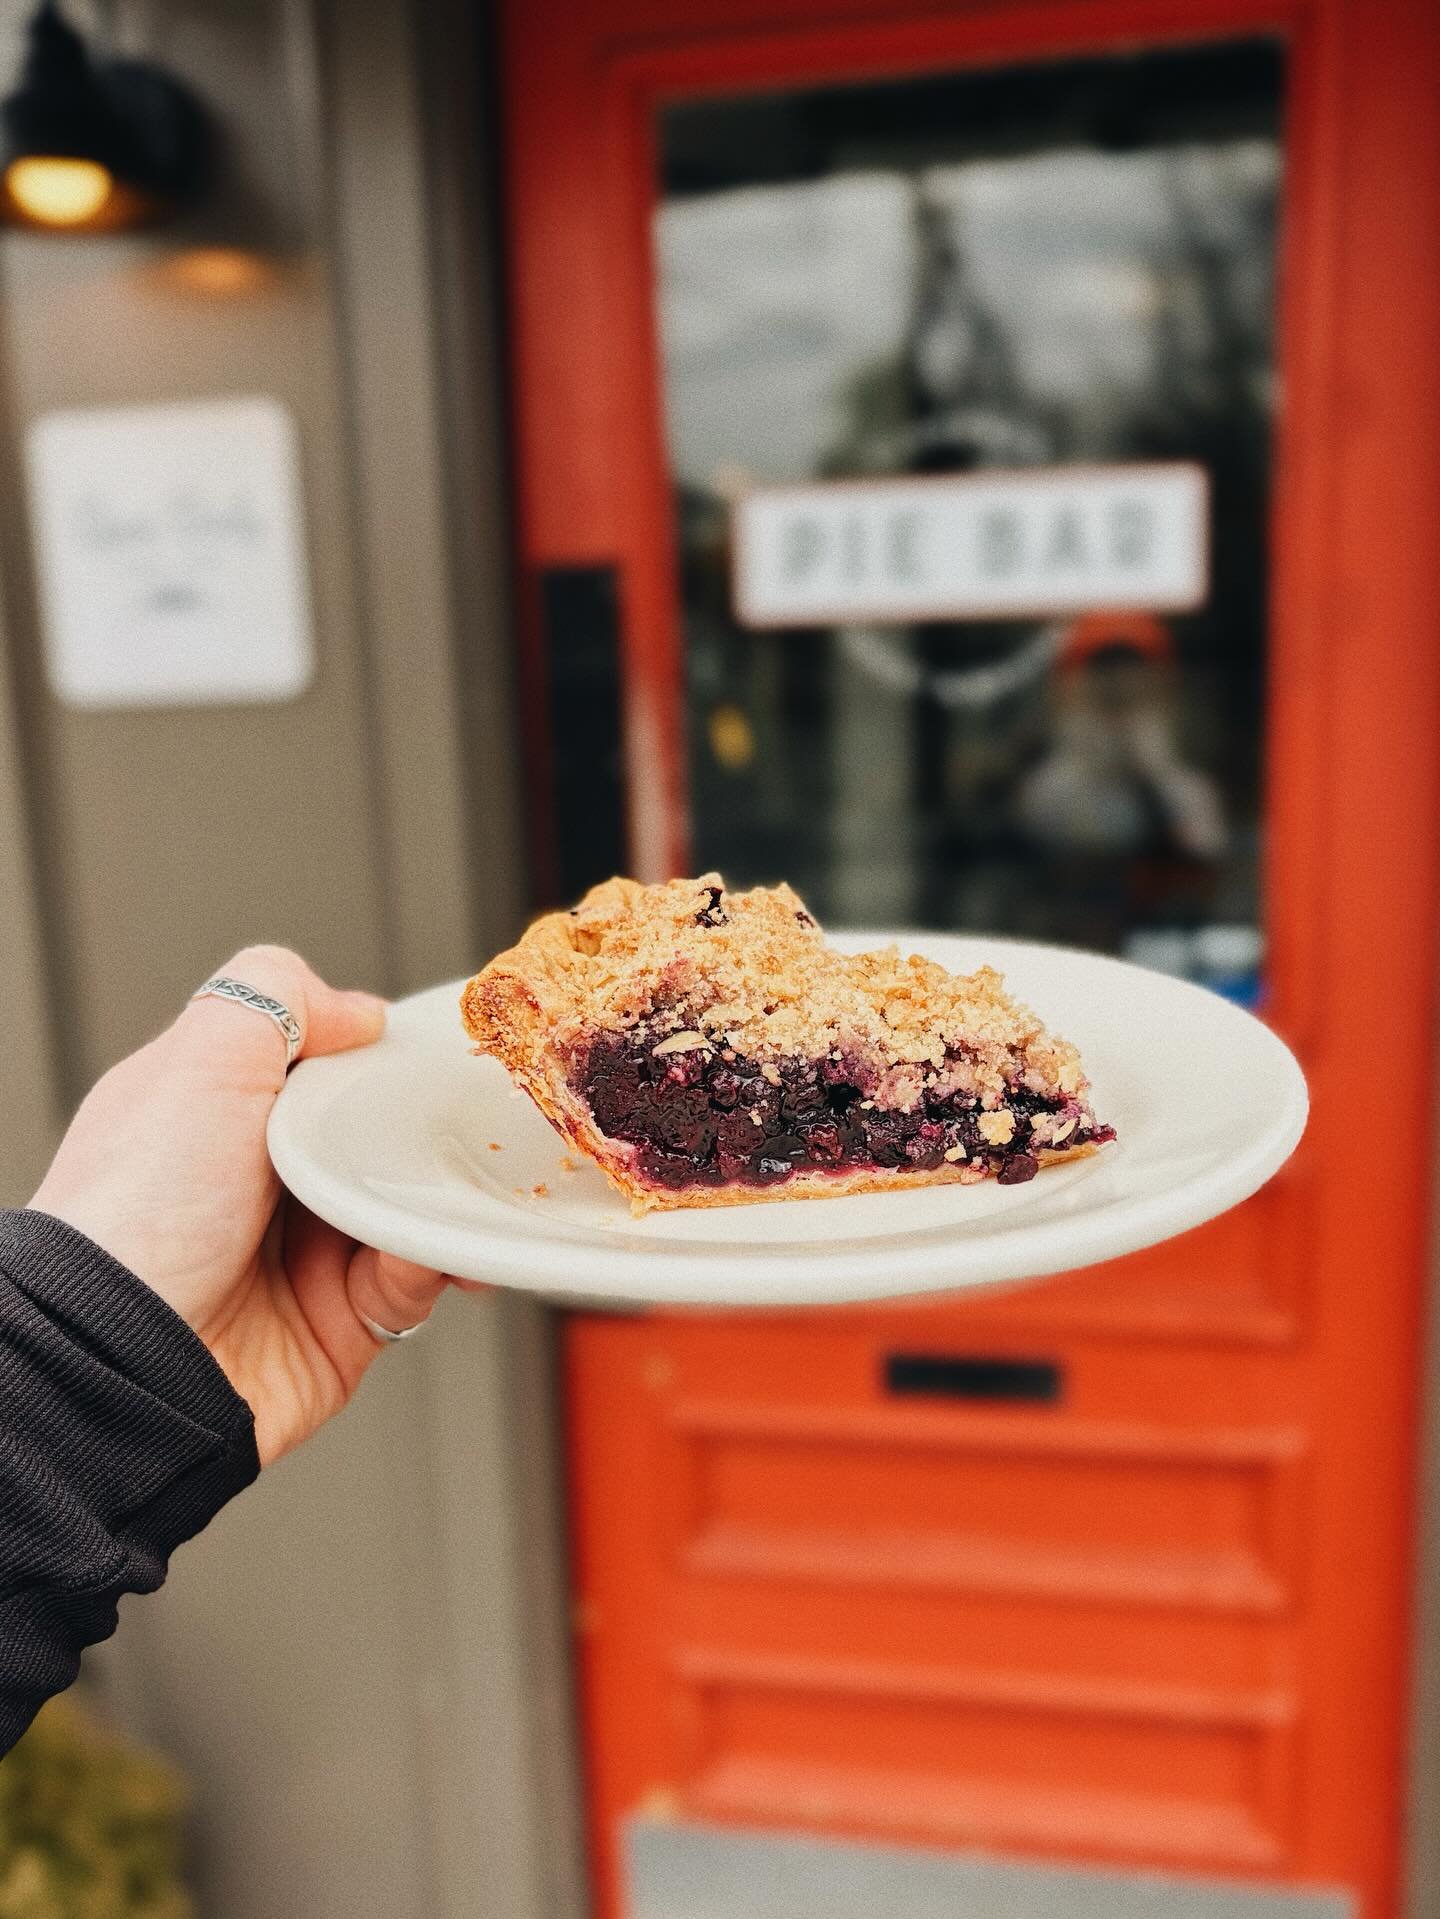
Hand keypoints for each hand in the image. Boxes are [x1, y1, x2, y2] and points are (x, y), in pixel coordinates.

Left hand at [30, 946, 465, 1464]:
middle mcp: (261, 1185)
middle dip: (429, 1134)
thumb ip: (278, 993)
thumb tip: (362, 1012)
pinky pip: (411, 1282)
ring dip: (444, 1201)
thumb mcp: (202, 1056)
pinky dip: (432, 1264)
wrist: (128, 1357)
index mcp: (223, 1115)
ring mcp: (301, 1258)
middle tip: (474, 1124)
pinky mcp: (338, 1326)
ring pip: (408, 1209)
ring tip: (462, 1195)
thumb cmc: (140, 1210)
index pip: (322, 1068)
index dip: (376, 1058)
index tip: (433, 1054)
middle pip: (378, 1139)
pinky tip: (431, 1253)